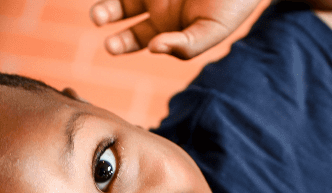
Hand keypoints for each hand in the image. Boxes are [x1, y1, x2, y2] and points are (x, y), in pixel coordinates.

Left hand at [90, 0, 262, 58]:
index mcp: (167, 28)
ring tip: (99, 10)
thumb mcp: (213, 30)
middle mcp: (156, 4)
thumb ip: (186, 45)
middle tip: (98, 17)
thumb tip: (154, 48)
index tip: (111, 44)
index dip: (122, 42)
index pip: (136, 39)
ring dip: (108, 0)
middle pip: (120, 12)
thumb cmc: (233, 4)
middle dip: (105, 14)